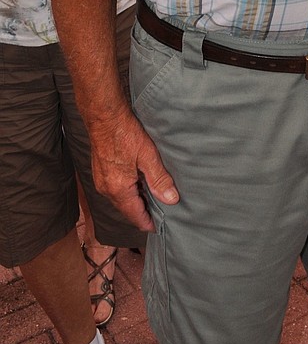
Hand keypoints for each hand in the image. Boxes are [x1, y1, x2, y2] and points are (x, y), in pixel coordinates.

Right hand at [88, 107, 178, 231]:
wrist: (104, 117)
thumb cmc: (125, 134)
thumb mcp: (148, 156)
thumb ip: (159, 180)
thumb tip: (171, 200)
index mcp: (118, 189)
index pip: (135, 215)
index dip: (148, 223)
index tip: (160, 227)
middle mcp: (106, 189)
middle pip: (127, 209)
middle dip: (143, 212)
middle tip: (161, 212)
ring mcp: (101, 181)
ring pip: (121, 199)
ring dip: (136, 201)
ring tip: (153, 198)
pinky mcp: (100, 172)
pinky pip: (115, 189)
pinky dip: (128, 191)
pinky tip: (139, 183)